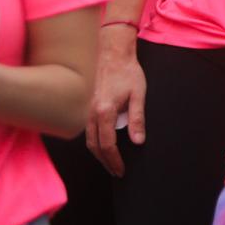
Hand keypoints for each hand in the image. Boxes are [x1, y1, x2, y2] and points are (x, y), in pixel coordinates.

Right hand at [85, 29, 146, 177]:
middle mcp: (91, 112)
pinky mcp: (86, 106)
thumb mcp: (138, 94)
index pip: (107, 145)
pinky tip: (102, 145)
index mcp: (105, 111)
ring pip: (88, 139)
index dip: (114, 160)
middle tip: (117, 171)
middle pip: (94, 146)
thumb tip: (138, 141)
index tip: (121, 170)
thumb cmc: (127, 72)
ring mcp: (86, 109)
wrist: (112, 53)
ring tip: (110, 162)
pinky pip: (87, 130)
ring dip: (98, 153)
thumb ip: (137, 119)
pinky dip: (94, 141)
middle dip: (106, 162)